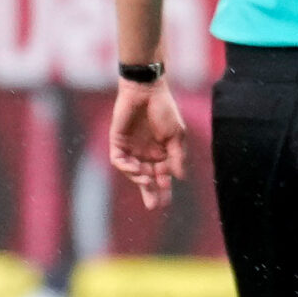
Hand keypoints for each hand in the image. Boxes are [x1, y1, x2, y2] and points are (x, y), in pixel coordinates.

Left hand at [108, 78, 187, 209]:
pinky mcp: (118, 142)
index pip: (162, 177)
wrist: (146, 90)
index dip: (164, 190)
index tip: (166, 201)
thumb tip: (180, 177)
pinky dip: (126, 167)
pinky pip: (119, 161)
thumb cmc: (164, 110)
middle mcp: (146, 154)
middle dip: (150, 193)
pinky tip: (135, 169)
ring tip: (147, 183)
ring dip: (139, 179)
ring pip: (133, 172)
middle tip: (154, 205)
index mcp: (161, 154)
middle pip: (147, 179)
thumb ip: (177, 156)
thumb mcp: (176, 134)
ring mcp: (131, 149)